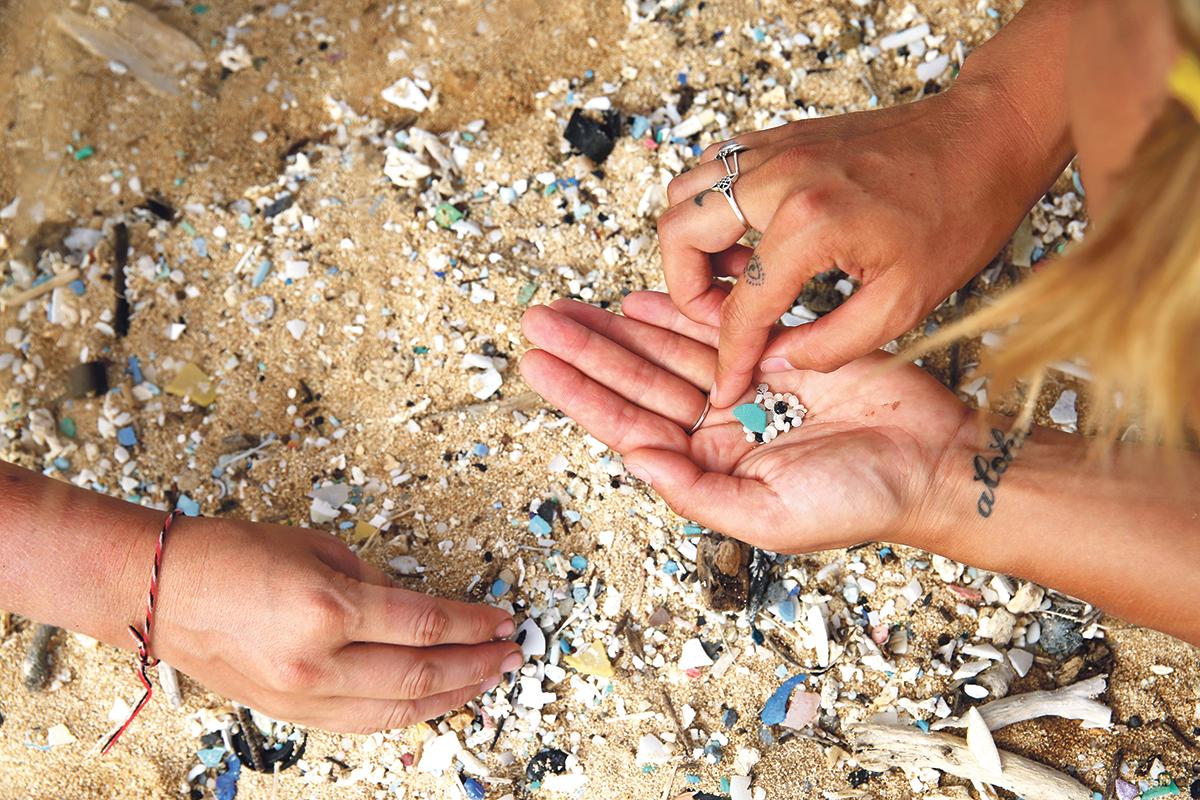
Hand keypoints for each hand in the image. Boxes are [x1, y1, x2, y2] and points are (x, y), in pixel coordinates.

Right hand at [150, 517, 521, 732]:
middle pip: (420, 675)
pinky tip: (432, 701)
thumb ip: (373, 580)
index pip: (424, 623)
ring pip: (396, 710)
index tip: (503, 620)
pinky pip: (362, 722)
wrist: (157, 591)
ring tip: (485, 681)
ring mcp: (302, 695)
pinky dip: (405, 714)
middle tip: (509, 654)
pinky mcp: (290, 712)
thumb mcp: (317, 547)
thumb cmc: (230, 555)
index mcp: (327, 607)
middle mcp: (317, 661)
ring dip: (450, 697)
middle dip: (475, 665)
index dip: (472, 624)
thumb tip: (415, 608)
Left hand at [520, 293, 968, 551]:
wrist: (932, 461)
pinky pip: (717, 327)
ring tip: (571, 306)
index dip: (580, 392)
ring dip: (619, 327)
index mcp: (708, 468)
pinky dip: (680, 312)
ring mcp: (745, 387)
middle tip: (538, 318)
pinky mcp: (777, 352)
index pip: (627, 425)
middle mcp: (718, 427)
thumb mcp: (769, 515)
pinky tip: (639, 299)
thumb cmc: (860, 501)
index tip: (538, 362)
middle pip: (636, 381)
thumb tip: (632, 458)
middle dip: (586, 350)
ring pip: (667, 351)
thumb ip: (696, 492)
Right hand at [658, 84, 1063, 406]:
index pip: (740, 305)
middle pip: (678, 234)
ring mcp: (775, 148)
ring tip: (737, 277)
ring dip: (693, 244)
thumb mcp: (904, 303)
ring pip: (683, 194)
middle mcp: (779, 178)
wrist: (987, 137)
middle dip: (687, 291)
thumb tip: (775, 359)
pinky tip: (752, 239)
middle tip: (722, 319)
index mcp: (810, 223)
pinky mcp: (780, 137)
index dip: (728, 355)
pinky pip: (712, 169)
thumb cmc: (959, 213)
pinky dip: (711, 209)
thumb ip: (830, 344)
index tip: (727, 383)